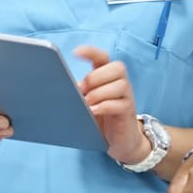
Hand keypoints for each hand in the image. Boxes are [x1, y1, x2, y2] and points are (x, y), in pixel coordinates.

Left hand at [75, 46, 146, 165]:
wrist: (121, 140)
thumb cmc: (101, 117)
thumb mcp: (88, 101)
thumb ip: (80, 91)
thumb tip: (64, 86)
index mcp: (107, 76)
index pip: (103, 57)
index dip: (91, 52)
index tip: (76, 53)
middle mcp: (120, 83)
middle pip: (117, 68)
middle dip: (96, 77)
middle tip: (82, 89)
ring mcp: (126, 97)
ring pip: (120, 84)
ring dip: (100, 92)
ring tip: (87, 103)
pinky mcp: (128, 111)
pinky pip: (120, 103)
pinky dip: (104, 106)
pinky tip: (93, 111)